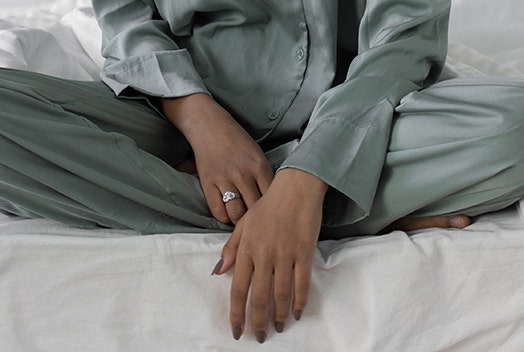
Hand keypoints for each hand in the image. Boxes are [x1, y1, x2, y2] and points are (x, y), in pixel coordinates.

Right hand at [161, 93, 273, 222]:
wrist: (210, 126)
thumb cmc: (236, 140)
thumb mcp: (257, 154)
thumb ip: (264, 176)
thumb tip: (272, 200)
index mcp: (259, 166)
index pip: (271, 198)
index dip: (272, 210)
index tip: (272, 215)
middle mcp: (243, 174)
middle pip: (255, 209)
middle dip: (257, 218)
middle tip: (257, 223)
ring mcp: (225, 179)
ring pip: (237, 214)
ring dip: (240, 220)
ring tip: (242, 220)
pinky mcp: (208, 184)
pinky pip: (218, 211)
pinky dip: (224, 217)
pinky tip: (228, 213)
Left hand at [213, 167, 327, 341]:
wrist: (295, 187)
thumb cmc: (268, 205)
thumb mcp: (244, 223)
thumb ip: (232, 248)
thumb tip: (220, 272)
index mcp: (247, 248)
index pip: (238, 288)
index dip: (236, 313)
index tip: (237, 331)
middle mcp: (264, 254)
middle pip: (259, 297)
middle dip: (258, 321)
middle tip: (260, 336)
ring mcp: (285, 254)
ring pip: (281, 294)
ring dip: (279, 315)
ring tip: (278, 327)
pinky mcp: (304, 252)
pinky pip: (302, 283)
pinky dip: (300, 302)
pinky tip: (297, 313)